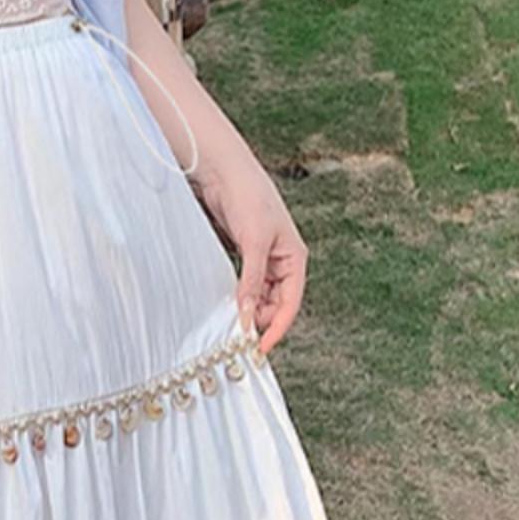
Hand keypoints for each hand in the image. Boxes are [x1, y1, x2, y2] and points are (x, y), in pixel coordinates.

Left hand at [198, 152, 308, 355]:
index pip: (290, 303)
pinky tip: (226, 306)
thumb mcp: (253, 242)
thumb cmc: (248, 197)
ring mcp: (262, 260)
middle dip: (259, 320)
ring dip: (248, 310)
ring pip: (259, 297)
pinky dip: (237, 298)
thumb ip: (252, 281)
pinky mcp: (244, 257)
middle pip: (275, 304)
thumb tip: (248, 315)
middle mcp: (281, 262)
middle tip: (237, 335)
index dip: (277, 327)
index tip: (259, 347)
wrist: (224, 172)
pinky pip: (245, 286)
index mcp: (294, 258)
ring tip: (230, 322)